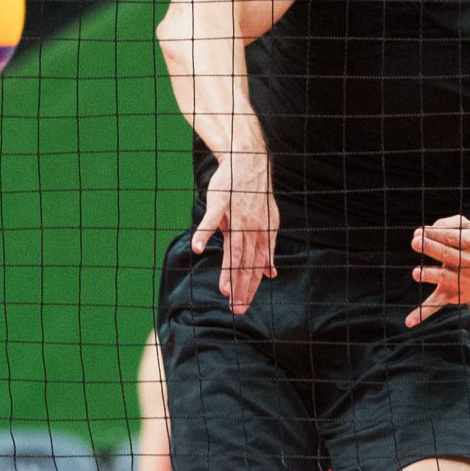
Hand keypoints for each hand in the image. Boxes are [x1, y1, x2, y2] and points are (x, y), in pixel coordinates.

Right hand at [191, 151, 278, 313]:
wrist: (248, 161)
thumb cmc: (253, 195)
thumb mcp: (266, 223)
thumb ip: (266, 250)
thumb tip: (271, 274)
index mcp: (262, 234)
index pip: (256, 265)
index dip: (250, 286)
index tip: (243, 306)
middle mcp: (252, 227)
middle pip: (245, 261)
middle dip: (241, 286)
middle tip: (236, 309)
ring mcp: (236, 215)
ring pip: (233, 247)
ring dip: (228, 270)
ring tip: (224, 291)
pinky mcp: (221, 202)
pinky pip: (212, 220)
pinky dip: (204, 234)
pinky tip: (198, 249)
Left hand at [407, 214, 469, 327]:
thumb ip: (449, 223)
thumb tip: (425, 230)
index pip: (451, 237)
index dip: (434, 233)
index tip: (419, 232)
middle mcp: (469, 264)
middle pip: (448, 254)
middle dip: (431, 248)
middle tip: (416, 242)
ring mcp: (461, 282)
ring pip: (444, 279)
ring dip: (430, 276)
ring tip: (417, 273)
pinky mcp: (452, 297)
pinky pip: (437, 306)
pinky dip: (422, 314)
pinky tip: (409, 322)